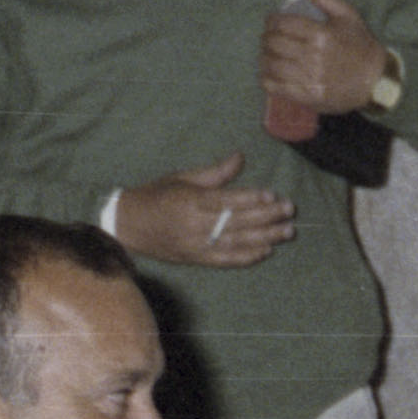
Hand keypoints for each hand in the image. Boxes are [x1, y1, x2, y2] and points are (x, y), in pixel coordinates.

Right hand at [110, 155, 296, 268]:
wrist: (127, 224)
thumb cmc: (156, 196)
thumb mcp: (182, 178)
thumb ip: (215, 173)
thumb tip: (240, 158)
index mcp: (190, 201)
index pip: (227, 201)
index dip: (252, 199)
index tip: (273, 195)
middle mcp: (195, 224)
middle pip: (237, 221)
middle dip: (266, 217)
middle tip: (289, 211)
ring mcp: (196, 244)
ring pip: (237, 242)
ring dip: (265, 238)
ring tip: (287, 231)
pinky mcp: (197, 259)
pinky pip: (226, 260)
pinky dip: (247, 257)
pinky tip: (266, 251)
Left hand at [257, 0, 391, 122]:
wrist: (376, 81)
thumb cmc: (360, 45)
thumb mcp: (346, 15)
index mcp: (321, 35)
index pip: (281, 24)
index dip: (271, 21)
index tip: (272, 22)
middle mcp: (314, 57)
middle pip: (274, 44)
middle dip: (266, 38)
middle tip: (269, 39)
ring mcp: (311, 79)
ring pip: (272, 65)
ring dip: (265, 58)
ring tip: (268, 55)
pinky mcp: (309, 97)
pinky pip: (276, 87)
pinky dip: (267, 79)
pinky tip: (270, 74)